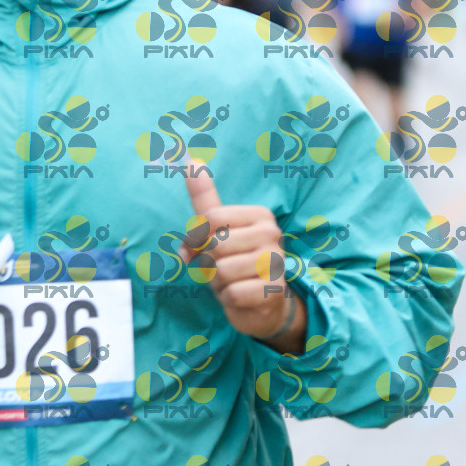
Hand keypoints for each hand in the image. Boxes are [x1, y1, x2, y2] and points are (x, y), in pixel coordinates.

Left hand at [178, 171, 304, 349]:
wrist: (264, 305)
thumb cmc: (236, 262)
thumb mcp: (218, 230)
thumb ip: (204, 198)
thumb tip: (189, 159)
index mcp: (260, 215)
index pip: (210, 218)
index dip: (195, 238)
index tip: (201, 249)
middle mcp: (272, 234)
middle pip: (214, 245)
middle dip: (209, 263)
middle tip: (224, 269)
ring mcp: (276, 263)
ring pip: (221, 271)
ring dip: (218, 283)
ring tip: (233, 282)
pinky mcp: (273, 291)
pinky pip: (231, 293)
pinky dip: (228, 299)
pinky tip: (241, 297)